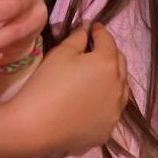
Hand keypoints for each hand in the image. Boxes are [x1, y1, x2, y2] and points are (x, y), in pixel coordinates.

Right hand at [2, 24, 127, 157]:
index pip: (107, 40)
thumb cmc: (46, 84)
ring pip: (121, 87)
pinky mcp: (108, 129)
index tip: (92, 27)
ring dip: (112, 77)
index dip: (99, 31)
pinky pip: (113, 108)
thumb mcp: (59, 54)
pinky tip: (92, 101)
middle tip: (94, 49)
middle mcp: (119, 86)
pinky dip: (107, 100)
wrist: (36, 126)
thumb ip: (77, 38)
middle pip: (120, 63)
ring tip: (96, 75)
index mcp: (107, 63)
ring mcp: (116, 111)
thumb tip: (86, 28)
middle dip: (109, 52)